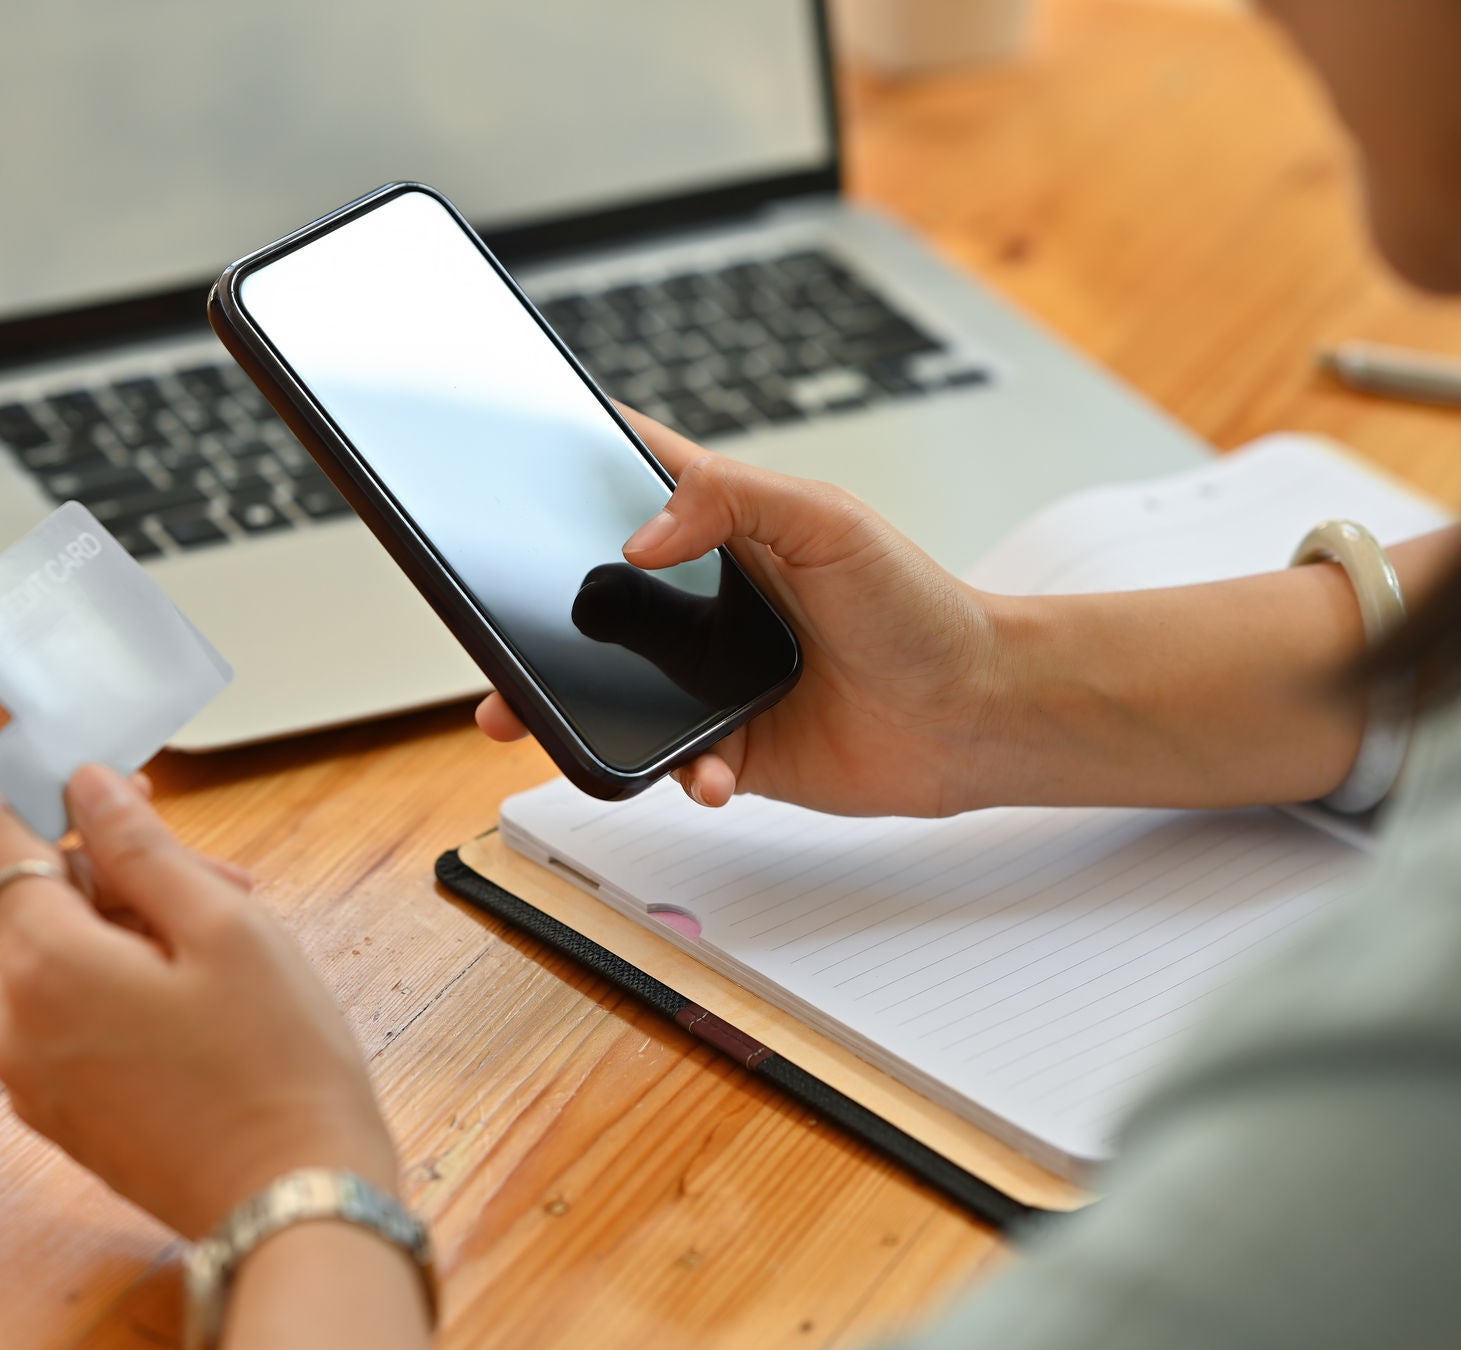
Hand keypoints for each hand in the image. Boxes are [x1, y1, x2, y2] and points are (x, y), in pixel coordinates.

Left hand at [0, 765, 396, 1239]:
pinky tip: (203, 1006)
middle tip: (225, 885)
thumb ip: (143, 848)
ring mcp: (32, 1080)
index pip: (3, 843)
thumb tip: (87, 786)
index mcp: (45, 966)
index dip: (59, 803)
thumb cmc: (275, 1063)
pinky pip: (72, 1021)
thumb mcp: (225, 927)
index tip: (126, 794)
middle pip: (43, 905)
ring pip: (62, 963)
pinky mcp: (63, 1117)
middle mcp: (13, 1025)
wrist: (293, 1201)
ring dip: (133, 935)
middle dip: (123, 878)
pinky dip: (124, 993)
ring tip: (229, 952)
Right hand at [477, 409, 1002, 817]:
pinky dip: (680, 771)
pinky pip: (673, 762)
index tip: (506, 465)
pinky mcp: (729, 745)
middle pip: (592, 597)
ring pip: (611, 688)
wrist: (974, 713)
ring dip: (567, 707)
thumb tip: (640, 536)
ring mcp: (711, 676)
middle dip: (531, 618)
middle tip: (485, 633)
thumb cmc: (919, 606)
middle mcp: (705, 600)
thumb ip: (732, 499)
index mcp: (723, 527)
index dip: (569, 467)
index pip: (628, 480)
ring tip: (524, 720)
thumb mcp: (827, 520)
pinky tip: (708, 772)